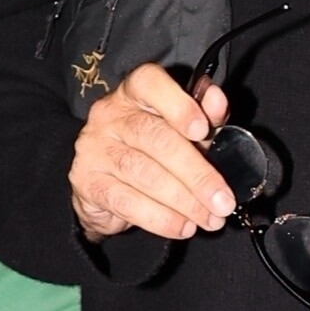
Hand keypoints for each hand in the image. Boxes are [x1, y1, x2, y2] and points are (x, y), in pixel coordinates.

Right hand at [70, 60, 233, 240]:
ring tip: (209, 219)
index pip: (150, 83)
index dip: (179, 105)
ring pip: (144, 173)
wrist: (104, 186)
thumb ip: (204, 115)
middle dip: (197, 174)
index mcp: (135, 93)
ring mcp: (94, 147)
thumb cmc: (150, 151)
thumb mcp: (182, 129)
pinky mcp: (87, 181)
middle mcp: (110, 115)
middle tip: (222, 201)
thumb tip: (218, 100)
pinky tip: (183, 227)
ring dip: (184, 202)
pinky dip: (160, 218)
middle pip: (156, 138)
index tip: (203, 130)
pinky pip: (126, 202)